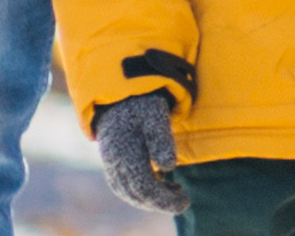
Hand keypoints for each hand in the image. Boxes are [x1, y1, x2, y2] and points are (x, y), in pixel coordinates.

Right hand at [94, 91, 188, 213]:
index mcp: (125, 151)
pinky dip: (137, 193)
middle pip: (137, 194)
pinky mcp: (109, 161)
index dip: (165, 199)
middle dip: (161, 202)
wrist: (118, 91)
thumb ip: (161, 139)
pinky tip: (154, 184)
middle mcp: (114, 161)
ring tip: (171, 192)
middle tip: (182, 199)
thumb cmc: (141, 102)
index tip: (185, 200)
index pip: (145, 187)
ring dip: (150, 200)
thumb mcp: (155, 114)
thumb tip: (168, 166)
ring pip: (127, 193)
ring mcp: (109, 162)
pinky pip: (120, 186)